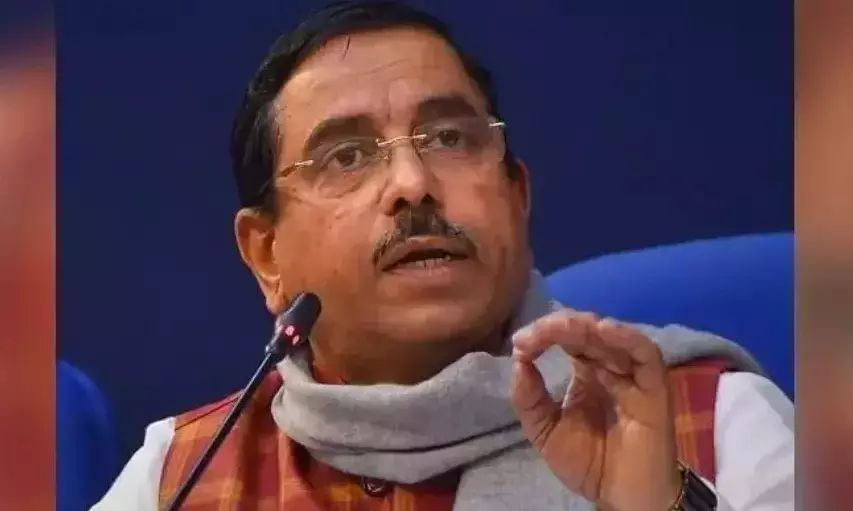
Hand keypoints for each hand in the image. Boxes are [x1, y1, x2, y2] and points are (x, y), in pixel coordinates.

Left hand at [509, 310, 681, 510]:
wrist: (623, 499)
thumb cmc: (590, 464)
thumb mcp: (545, 431)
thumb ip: (529, 398)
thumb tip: (518, 359)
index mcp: (586, 372)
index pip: (566, 339)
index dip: (543, 334)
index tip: (519, 343)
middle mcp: (610, 367)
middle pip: (586, 331)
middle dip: (558, 326)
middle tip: (533, 335)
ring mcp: (633, 374)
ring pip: (612, 335)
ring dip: (585, 326)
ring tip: (560, 327)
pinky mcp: (655, 385)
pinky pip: (645, 353)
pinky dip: (626, 336)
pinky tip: (603, 330)